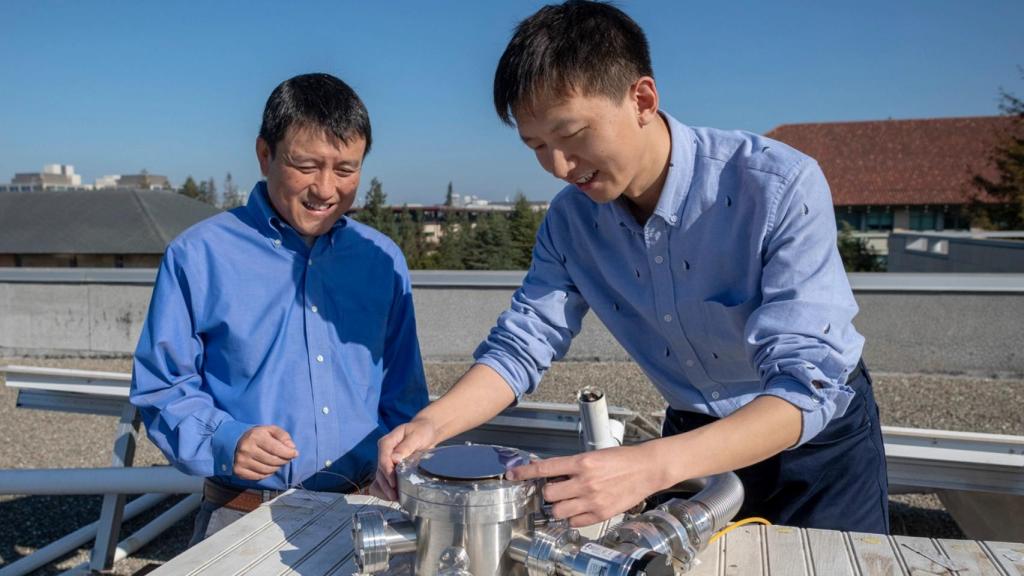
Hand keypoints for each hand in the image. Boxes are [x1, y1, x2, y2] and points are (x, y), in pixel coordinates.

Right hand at [234, 425, 297, 479]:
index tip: (295, 453)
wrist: (236, 441)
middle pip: (272, 461)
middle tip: (286, 458)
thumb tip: (292, 448)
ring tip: (278, 463)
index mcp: (255, 436)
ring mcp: (241, 461)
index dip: (288, 453)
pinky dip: (267, 474)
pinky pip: (258, 477)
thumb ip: (283, 436)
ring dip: (276, 468)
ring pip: (266, 470)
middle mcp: (246, 449)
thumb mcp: (270, 430)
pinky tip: (268, 468)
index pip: (276, 448)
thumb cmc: (258, 436)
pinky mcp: (238, 470)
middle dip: (284, 460)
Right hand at [369, 419, 438, 500]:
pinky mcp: (391, 468)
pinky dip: (386, 489)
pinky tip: (393, 496)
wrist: (425, 432)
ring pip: (380, 477)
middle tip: (394, 496)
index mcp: (387, 442)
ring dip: (385, 489)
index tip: (393, 483)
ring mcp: (386, 461)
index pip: (383, 458)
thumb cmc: (421, 431)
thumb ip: (406, 446)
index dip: (387, 471)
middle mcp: (384, 452)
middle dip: (385, 485)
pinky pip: (384, 480)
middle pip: (380, 470)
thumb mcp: (416, 436)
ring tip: (395, 498)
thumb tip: (394, 459)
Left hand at [506, 444, 666, 526]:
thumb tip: (551, 473)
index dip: (524, 472)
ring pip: (558, 511)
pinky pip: (575, 521)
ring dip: (558, 506)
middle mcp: (585, 481)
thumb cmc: (621, 459)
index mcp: (582, 462)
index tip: (512, 474)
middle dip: (548, 492)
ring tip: (567, 499)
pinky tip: (578, 508)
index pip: (545, 468)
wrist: (646, 469)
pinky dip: (572, 517)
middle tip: (555, 489)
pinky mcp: (601, 513)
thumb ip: (572, 465)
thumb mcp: (593, 455)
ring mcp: (593, 499)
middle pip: (548, 494)